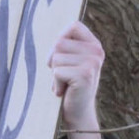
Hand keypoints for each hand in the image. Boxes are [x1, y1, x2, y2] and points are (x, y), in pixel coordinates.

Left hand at [48, 21, 104, 138]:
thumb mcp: (69, 61)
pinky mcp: (85, 75)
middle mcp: (96, 52)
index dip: (60, 41)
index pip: (73, 26)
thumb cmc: (68, 86)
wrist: (77, 113)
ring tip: (65, 84)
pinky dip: (55, 84)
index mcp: (94, 45)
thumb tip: (41, 24)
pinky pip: (56, 72)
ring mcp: (92, 63)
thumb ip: (64, 45)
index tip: (62, 57)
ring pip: (55, 58)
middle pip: (58, 43)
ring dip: (55, 74)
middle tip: (64, 76)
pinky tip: (64, 92)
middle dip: (54, 61)